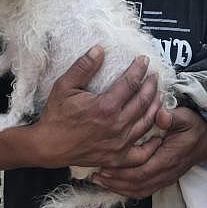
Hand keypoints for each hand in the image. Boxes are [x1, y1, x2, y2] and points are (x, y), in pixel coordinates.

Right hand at [30, 45, 162, 168]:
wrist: (48, 146)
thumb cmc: (56, 115)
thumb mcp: (64, 86)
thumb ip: (83, 67)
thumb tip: (99, 49)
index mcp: (105, 107)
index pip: (130, 83)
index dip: (139, 69)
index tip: (144, 60)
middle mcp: (116, 126)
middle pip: (143, 102)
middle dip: (151, 85)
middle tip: (154, 76)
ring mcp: (119, 144)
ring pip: (146, 123)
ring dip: (156, 107)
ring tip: (159, 95)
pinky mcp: (117, 158)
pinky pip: (142, 154)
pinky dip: (153, 145)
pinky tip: (158, 135)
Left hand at [92, 107, 206, 197]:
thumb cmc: (194, 125)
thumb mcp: (185, 116)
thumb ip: (172, 117)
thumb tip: (160, 115)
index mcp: (169, 157)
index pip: (142, 171)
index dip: (122, 171)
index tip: (104, 164)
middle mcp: (166, 172)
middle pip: (137, 184)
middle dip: (115, 181)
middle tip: (95, 173)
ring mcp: (166, 178)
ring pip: (140, 190)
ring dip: (119, 187)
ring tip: (100, 180)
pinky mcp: (164, 178)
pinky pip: (144, 190)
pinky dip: (128, 190)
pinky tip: (115, 184)